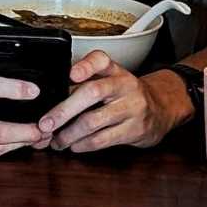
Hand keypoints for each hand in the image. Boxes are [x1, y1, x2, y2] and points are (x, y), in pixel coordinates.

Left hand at [36, 52, 189, 152]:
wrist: (162, 109)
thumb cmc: (123, 95)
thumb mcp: (109, 81)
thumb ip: (83, 85)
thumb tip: (48, 98)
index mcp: (114, 70)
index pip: (101, 59)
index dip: (86, 66)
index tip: (70, 74)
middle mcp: (125, 85)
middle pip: (92, 92)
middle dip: (63, 110)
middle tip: (45, 124)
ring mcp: (133, 107)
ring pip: (94, 120)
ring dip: (69, 134)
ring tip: (55, 140)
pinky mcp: (136, 129)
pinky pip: (104, 139)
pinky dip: (84, 144)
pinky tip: (73, 146)